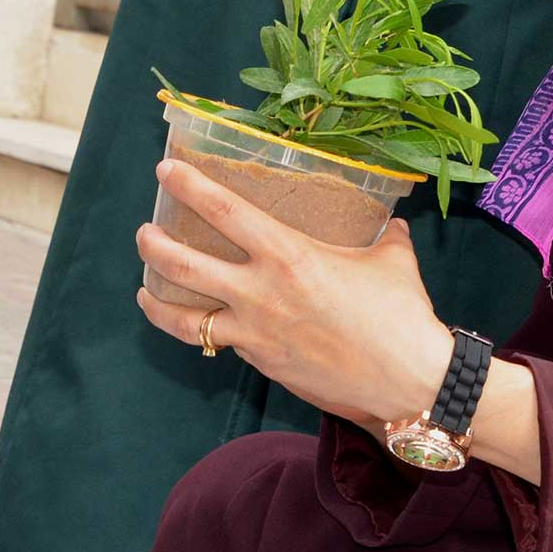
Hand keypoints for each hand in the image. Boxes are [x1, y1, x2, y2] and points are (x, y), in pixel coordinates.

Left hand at [133, 159, 454, 429]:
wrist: (408, 381)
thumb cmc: (401, 315)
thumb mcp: (391, 260)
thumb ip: (384, 236)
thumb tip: (392, 223)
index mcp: (288, 255)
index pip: (224, 211)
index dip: (189, 186)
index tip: (166, 170)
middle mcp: (261, 293)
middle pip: (182, 265)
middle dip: (152, 245)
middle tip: (144, 232)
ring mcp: (255, 333)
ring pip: (184, 318)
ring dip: (155, 301)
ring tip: (143, 290)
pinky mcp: (261, 362)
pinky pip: (220, 342)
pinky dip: (205, 331)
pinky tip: (199, 323)